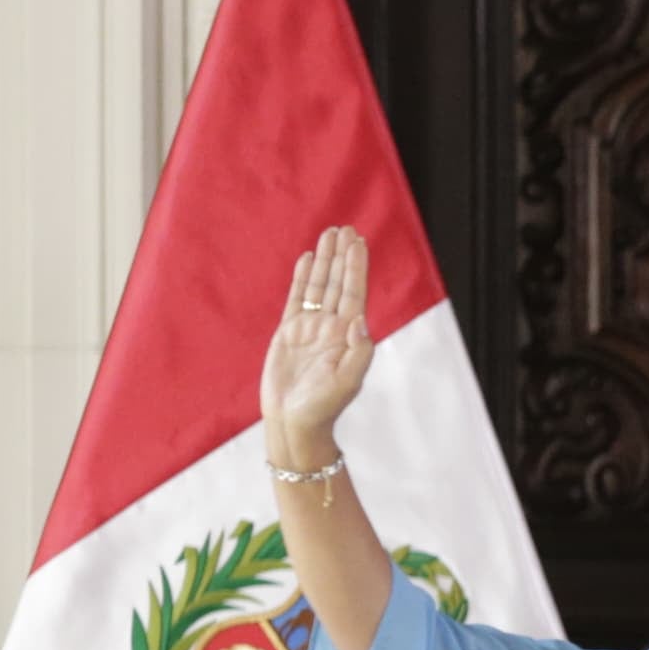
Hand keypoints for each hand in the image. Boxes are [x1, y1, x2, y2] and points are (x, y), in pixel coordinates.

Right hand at [264, 225, 377, 447]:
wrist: (295, 421)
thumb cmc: (324, 406)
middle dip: (342, 255)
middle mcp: (331, 326)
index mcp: (349, 335)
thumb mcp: (348, 381)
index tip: (358, 242)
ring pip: (319, 285)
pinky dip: (303, 278)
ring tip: (329, 234)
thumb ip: (358, 351)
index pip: (354, 292)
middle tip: (345, 228)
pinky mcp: (289, 332)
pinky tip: (308, 259)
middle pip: (338, 282)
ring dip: (324, 260)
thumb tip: (359, 320)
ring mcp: (310, 327)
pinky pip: (297, 298)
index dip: (356, 266)